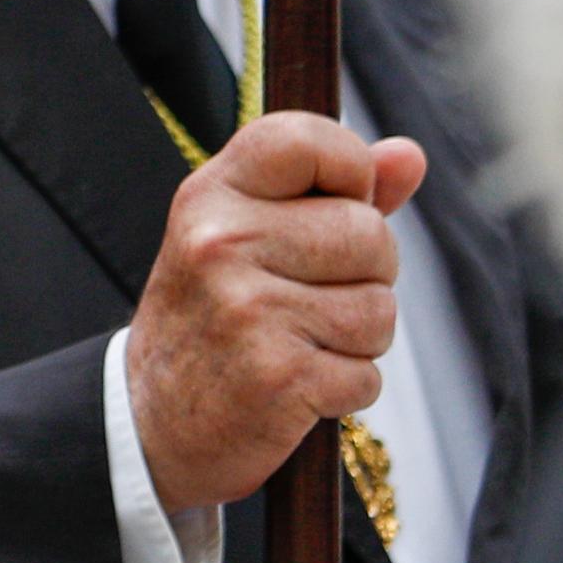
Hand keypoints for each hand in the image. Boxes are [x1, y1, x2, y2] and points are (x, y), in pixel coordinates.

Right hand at [128, 110, 423, 514]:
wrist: (150, 423)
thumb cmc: (211, 320)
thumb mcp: (244, 236)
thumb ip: (329, 190)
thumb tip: (411, 155)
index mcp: (210, 196)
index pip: (307, 140)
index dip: (350, 169)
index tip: (337, 203)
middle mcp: (221, 243)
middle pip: (369, 233)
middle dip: (363, 274)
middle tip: (306, 299)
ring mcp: (247, 309)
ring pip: (379, 309)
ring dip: (355, 338)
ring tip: (297, 344)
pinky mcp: (278, 376)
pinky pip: (367, 373)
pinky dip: (344, 389)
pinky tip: (295, 387)